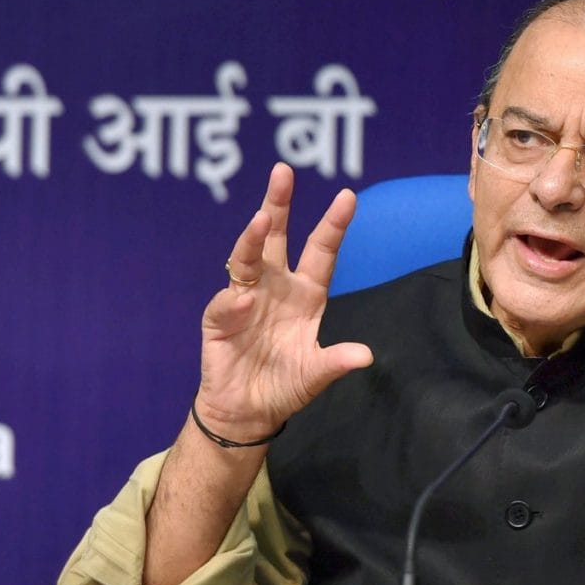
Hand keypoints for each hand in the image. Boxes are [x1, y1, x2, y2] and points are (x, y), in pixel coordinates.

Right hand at [194, 163, 372, 441]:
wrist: (247, 412)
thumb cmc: (284, 386)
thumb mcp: (315, 374)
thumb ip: (336, 363)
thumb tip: (365, 355)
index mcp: (305, 294)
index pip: (321, 251)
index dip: (333, 225)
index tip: (348, 196)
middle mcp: (276, 287)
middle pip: (277, 238)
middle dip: (278, 204)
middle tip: (282, 172)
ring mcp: (245, 299)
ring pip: (247, 258)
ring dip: (253, 239)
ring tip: (262, 220)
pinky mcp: (219, 319)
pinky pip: (226, 303)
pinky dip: (233, 301)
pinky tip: (242, 300)